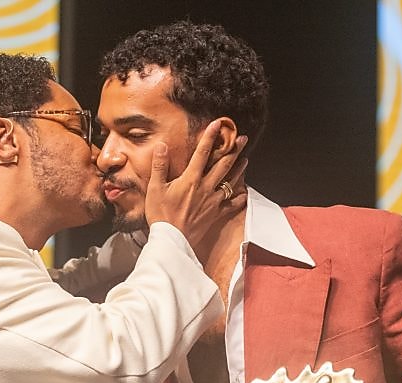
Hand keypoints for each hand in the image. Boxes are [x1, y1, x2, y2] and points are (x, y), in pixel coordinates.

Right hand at [144, 119, 248, 248]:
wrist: (172, 240)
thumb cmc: (161, 215)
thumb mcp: (155, 188)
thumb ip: (159, 166)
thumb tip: (161, 146)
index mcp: (191, 179)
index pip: (202, 152)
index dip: (210, 136)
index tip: (218, 123)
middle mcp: (206, 187)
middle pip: (224, 164)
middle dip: (234, 149)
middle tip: (243, 139)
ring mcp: (213, 201)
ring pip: (231, 182)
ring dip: (239, 169)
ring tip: (246, 159)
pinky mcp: (215, 214)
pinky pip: (231, 204)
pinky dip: (239, 197)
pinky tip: (244, 192)